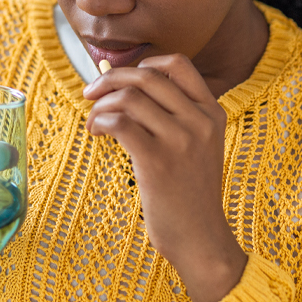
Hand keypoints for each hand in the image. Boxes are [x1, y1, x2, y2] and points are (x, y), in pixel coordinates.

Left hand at [83, 54, 246, 301]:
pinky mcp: (158, 162)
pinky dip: (101, 122)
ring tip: (93, 123)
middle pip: (146, 76)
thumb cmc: (190, 194)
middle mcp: (200, 120)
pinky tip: (97, 134)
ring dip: (101, 106)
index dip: (144, 62)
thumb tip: (127, 88)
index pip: (178, 64)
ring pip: (129, 98)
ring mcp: (181, 140)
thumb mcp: (200, 146)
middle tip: (90, 93)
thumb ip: (178, 117)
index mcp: (212, 112)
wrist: (201, 239)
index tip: (122, 78)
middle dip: (109, 79)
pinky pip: (119, 123)